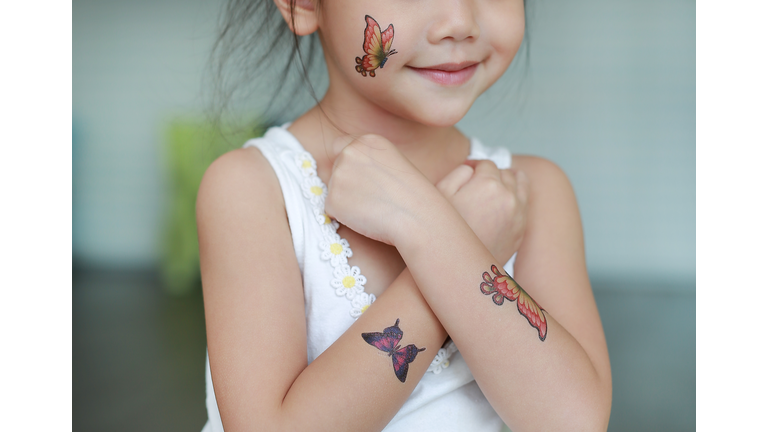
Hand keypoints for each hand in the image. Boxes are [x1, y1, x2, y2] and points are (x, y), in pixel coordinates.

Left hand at [324, 134, 443, 245]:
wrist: (417, 217)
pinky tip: (367, 217)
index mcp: (366, 141)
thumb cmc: (412, 196)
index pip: (341, 146)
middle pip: (336, 168)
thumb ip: (368, 159)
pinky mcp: (332, 199)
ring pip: (334, 189)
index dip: (350, 165)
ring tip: (374, 207)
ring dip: (347, 200)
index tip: (364, 179)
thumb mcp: (393, 163)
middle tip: (373, 197)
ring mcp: (338, 175)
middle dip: (347, 183)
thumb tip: (346, 170)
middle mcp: (349, 152)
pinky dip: (345, 216)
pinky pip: (332, 209)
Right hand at [435, 160, 528, 263]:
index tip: (467, 170)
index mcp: (489, 184)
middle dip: (492, 174)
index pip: (487, 164)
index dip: (475, 165)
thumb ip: (459, 171)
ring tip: (497, 186)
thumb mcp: (440, 193)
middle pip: (506, 173)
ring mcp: (518, 216)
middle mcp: (509, 197)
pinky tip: (501, 205)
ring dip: (510, 182)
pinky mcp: (520, 232)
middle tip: (479, 180)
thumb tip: (473, 168)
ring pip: (522, 186)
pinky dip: (515, 200)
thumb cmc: (442, 229)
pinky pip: (523, 206)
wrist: (453, 267)